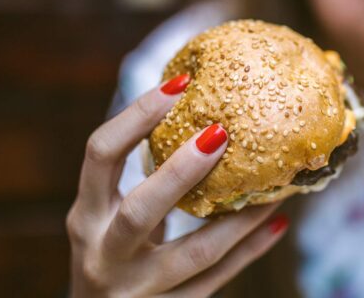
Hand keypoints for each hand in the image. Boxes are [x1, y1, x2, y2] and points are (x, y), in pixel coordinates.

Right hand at [67, 76, 288, 296]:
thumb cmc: (111, 256)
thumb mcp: (107, 219)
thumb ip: (139, 182)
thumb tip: (199, 116)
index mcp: (86, 217)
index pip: (100, 155)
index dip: (135, 116)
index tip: (178, 85)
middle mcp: (103, 253)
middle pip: (140, 210)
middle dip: (181, 171)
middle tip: (221, 132)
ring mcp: (137, 289)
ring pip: (194, 252)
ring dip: (239, 218)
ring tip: (275, 188)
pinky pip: (217, 279)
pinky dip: (249, 251)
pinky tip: (277, 224)